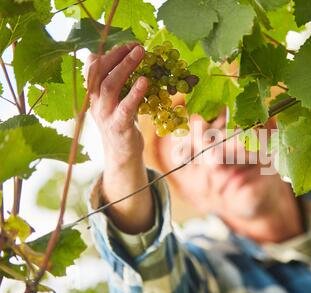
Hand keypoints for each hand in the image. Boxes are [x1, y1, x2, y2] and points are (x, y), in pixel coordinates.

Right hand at [86, 43, 147, 167]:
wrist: (122, 156)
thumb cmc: (122, 125)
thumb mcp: (117, 102)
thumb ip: (117, 85)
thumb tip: (124, 60)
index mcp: (94, 95)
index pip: (92, 68)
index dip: (107, 54)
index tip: (126, 44)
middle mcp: (95, 103)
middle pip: (100, 73)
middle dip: (117, 55)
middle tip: (136, 45)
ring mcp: (105, 115)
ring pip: (109, 86)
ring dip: (125, 67)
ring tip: (140, 54)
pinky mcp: (118, 127)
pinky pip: (125, 108)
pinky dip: (134, 93)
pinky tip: (144, 81)